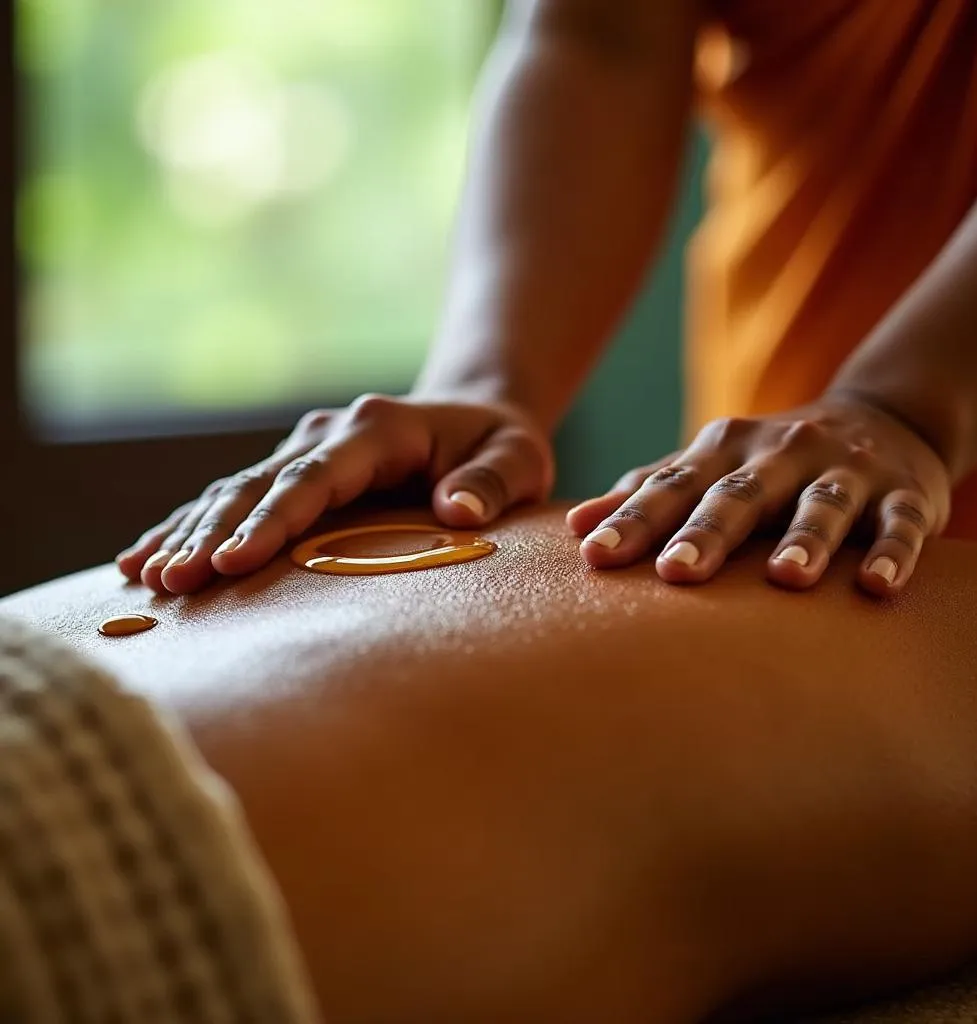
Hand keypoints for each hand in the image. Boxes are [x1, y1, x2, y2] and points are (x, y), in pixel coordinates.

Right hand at [117, 394, 553, 593]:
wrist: (473, 416)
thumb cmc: (499, 445)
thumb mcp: (517, 458)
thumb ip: (492, 482)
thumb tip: (457, 512)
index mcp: (378, 429)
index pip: (316, 477)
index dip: (274, 519)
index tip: (235, 561)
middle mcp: (329, 433)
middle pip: (260, 484)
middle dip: (213, 533)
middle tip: (172, 583)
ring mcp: (305, 449)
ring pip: (235, 490)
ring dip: (190, 531)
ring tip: (145, 577)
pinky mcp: (293, 471)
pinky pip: (235, 499)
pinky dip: (191, 526)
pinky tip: (146, 558)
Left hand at [566, 394, 951, 595]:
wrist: (882, 419)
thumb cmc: (770, 464)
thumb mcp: (710, 468)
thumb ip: (648, 492)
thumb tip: (573, 527)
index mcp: (726, 450)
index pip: (673, 486)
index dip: (634, 520)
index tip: (594, 556)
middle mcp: (782, 453)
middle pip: (739, 494)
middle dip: (708, 532)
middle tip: (675, 573)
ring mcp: (846, 470)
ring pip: (823, 504)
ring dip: (806, 539)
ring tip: (787, 580)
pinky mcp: (903, 494)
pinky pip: (899, 523)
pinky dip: (892, 551)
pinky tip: (876, 585)